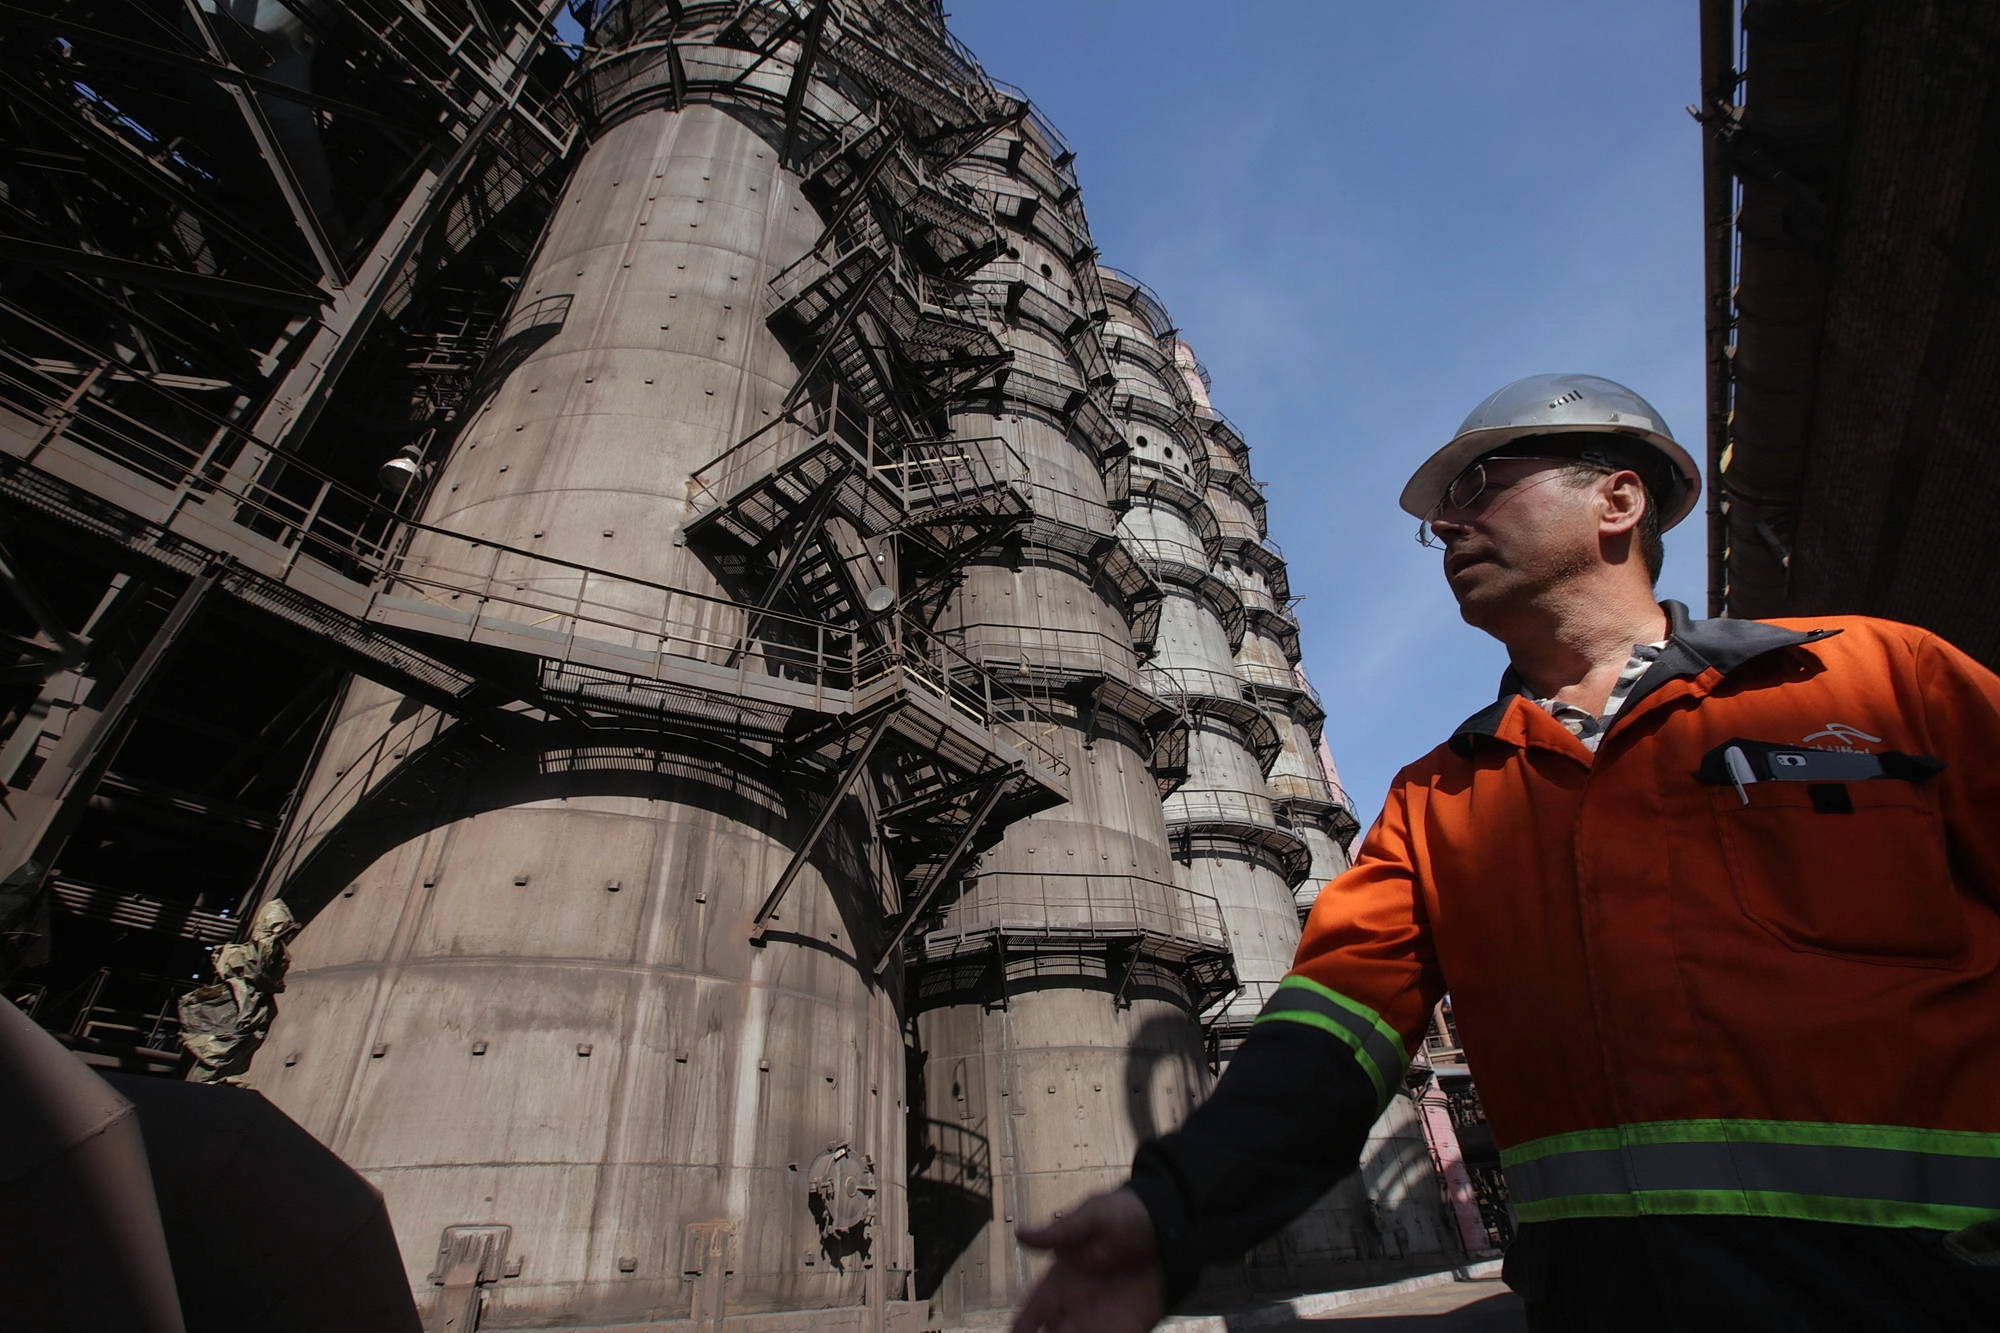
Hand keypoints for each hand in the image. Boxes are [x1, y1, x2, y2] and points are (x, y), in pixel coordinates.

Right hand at [1009, 1186, 1169, 1332]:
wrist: (1169, 1224)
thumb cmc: (1124, 1214)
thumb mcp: (1092, 1217)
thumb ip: (1059, 1232)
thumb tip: (1019, 1233)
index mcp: (1063, 1279)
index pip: (1035, 1307)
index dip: (1024, 1324)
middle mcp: (1079, 1302)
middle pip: (1056, 1331)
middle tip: (1061, 1332)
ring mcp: (1105, 1315)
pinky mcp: (1131, 1324)